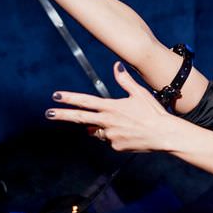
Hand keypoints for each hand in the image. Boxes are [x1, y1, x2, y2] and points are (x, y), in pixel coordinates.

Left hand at [46, 62, 176, 152]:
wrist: (164, 135)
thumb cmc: (154, 113)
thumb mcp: (140, 93)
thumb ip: (125, 81)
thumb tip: (116, 66)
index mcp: (112, 107)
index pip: (85, 101)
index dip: (69, 98)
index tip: (56, 96)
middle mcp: (107, 121)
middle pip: (80, 118)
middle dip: (62, 115)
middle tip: (49, 113)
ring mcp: (110, 135)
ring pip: (97, 131)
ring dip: (99, 127)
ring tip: (120, 124)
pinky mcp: (116, 146)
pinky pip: (110, 140)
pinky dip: (115, 135)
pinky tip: (129, 132)